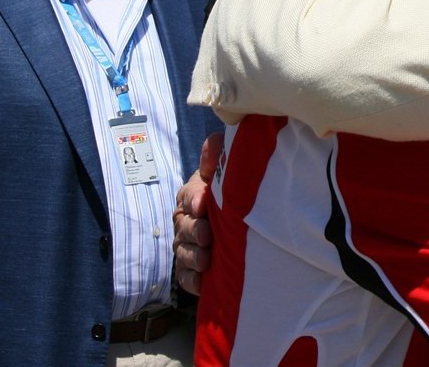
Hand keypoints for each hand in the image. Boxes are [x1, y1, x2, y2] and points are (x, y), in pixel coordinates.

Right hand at [173, 131, 222, 294]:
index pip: (188, 195)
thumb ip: (219, 154)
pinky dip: (192, 280)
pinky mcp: (192, 269)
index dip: (194, 199)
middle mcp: (186, 220)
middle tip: (208, 236)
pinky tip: (202, 282)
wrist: (246, 223)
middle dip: (194, 231)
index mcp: (193, 194)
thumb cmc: (234, 192)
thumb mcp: (227, 170)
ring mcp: (187, 245)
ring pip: (183, 252)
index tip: (203, 204)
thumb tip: (213, 146)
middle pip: (183, 226)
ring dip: (193, 257)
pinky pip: (185, 277)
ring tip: (207, 260)